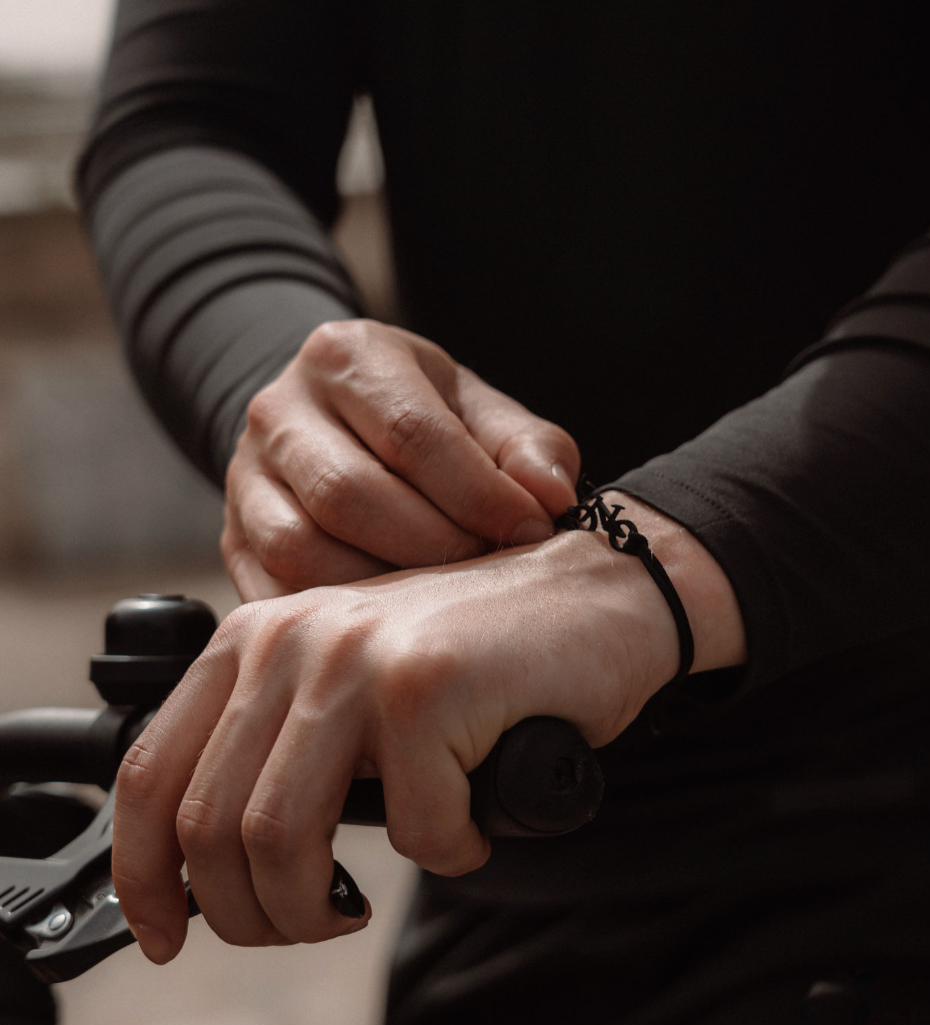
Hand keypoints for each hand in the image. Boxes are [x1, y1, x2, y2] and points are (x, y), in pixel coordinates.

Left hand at [112, 495, 744, 963]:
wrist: (594, 597)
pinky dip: (448, 853)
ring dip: (319, 908)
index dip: (142, 874)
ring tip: (361, 904)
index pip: (153, 771)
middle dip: (251, 913)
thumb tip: (210, 863)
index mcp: (256, 637)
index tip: (167, 934)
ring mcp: (358, 659)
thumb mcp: (351, 684)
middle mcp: (292, 638)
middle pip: (213, 828)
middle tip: (308, 924)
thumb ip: (279, 744)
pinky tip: (471, 824)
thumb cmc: (478, 657)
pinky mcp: (426, 688)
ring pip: (283, 843)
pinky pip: (415, 832)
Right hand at [222, 319, 579, 600]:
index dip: (480, 494)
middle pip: (349, 494)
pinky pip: (274, 593)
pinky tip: (391, 619)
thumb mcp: (477, 410)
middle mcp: (281, 410)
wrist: (335, 420)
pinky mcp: (233, 539)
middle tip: (487, 572)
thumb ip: (525, 446)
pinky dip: (337, 618)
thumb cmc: (420, 417)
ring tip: (441, 598)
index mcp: (348, 357)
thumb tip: (552, 497)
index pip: (413, 433)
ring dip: (383, 589)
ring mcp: (245, 477)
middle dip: (434, 546)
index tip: (531, 531)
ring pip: (301, 549)